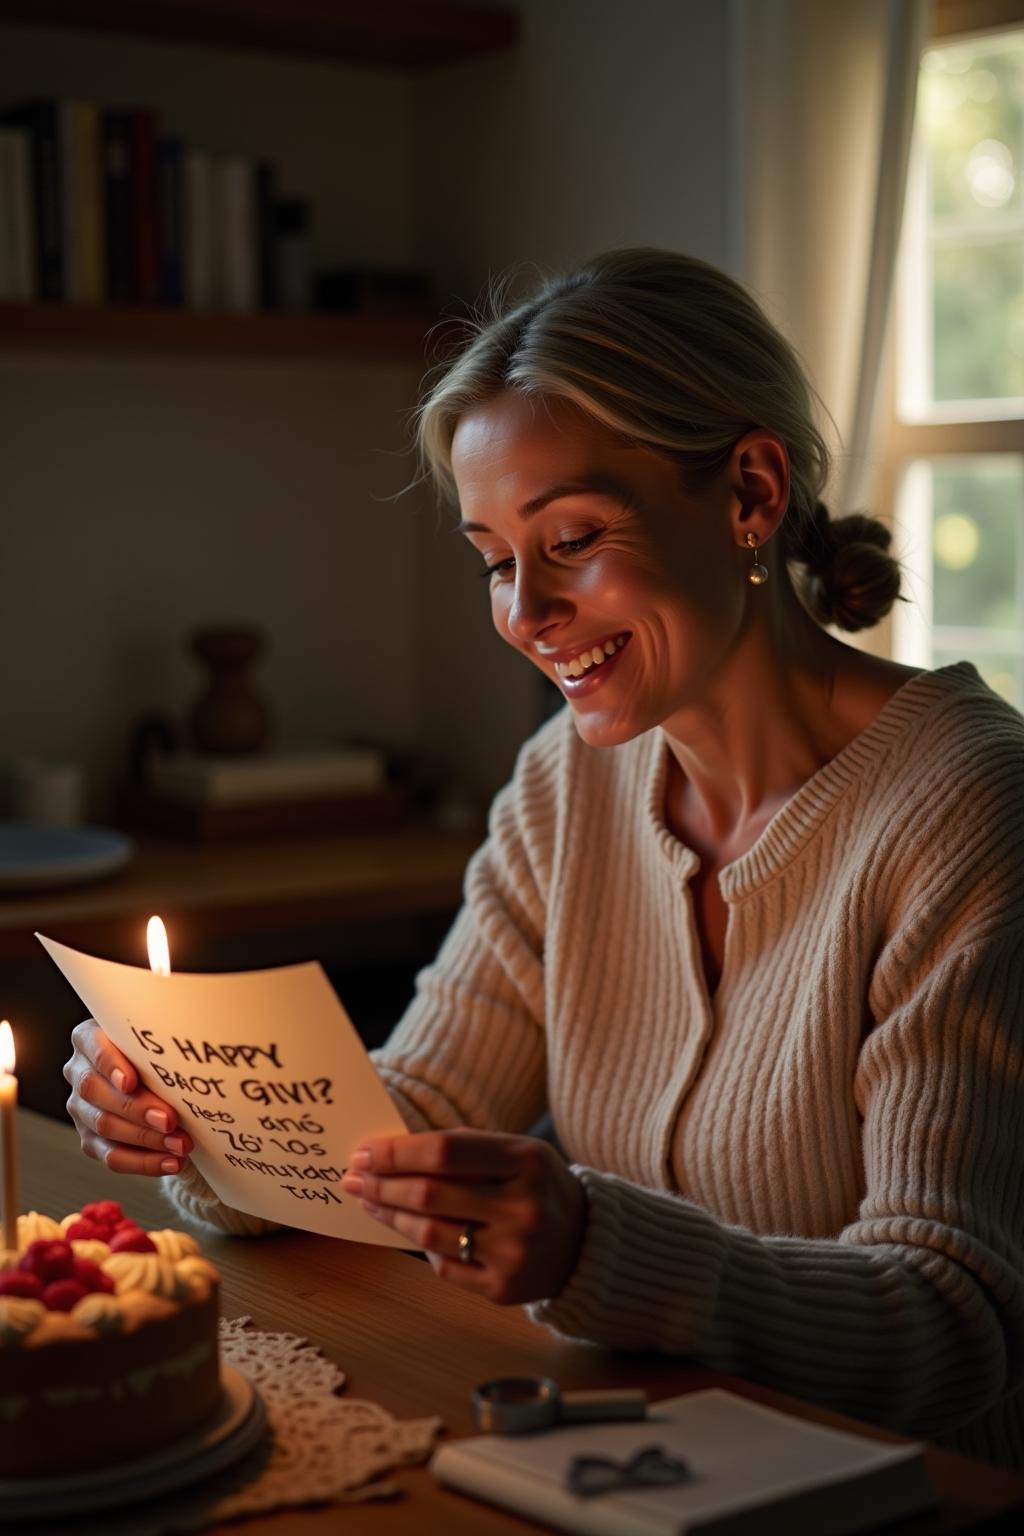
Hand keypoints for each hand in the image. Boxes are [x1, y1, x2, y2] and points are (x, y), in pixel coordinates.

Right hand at [63, 1018, 193, 1175]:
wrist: (156, 1076)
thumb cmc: (157, 1051)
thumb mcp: (156, 1041)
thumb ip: (161, 1045)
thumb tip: (190, 1064)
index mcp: (88, 1039)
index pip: (94, 1049)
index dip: (111, 1066)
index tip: (131, 1082)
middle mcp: (78, 1072)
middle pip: (96, 1092)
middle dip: (137, 1109)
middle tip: (170, 1120)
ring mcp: (81, 1108)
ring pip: (105, 1127)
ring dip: (147, 1139)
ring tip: (181, 1145)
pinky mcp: (90, 1139)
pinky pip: (112, 1156)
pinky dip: (144, 1162)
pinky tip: (171, 1162)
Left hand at [341, 1128, 586, 1304]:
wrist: (586, 1242)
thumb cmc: (537, 1185)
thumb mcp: (517, 1152)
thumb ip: (463, 1149)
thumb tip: (390, 1153)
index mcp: (527, 1161)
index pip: (445, 1152)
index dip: (397, 1153)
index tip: (364, 1153)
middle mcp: (523, 1208)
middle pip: (430, 1195)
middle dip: (382, 1185)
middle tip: (354, 1177)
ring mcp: (514, 1252)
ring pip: (430, 1234)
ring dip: (390, 1216)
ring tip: (369, 1201)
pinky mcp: (504, 1288)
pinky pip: (445, 1266)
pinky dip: (424, 1247)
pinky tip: (411, 1231)